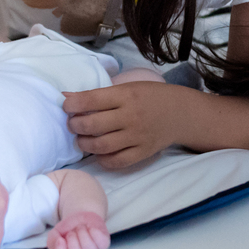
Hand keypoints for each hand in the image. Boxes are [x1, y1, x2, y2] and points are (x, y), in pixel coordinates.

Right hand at [46, 211, 109, 248]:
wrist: (81, 217)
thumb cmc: (68, 228)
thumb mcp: (56, 232)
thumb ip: (52, 239)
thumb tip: (58, 241)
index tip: (60, 239)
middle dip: (73, 244)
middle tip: (71, 232)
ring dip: (83, 237)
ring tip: (80, 228)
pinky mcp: (104, 244)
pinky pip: (102, 243)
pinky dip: (95, 234)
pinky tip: (90, 228)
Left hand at [63, 81, 181, 168]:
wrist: (181, 113)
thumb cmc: (151, 96)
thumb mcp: (128, 88)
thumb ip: (99, 94)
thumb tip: (66, 97)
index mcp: (126, 95)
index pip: (92, 99)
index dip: (72, 103)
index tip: (66, 105)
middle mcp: (131, 116)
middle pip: (93, 124)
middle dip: (75, 125)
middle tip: (73, 124)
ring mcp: (137, 136)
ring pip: (101, 145)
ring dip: (84, 144)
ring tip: (82, 139)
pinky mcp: (143, 152)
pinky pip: (117, 161)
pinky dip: (103, 159)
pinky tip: (99, 153)